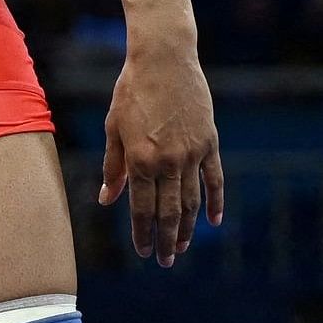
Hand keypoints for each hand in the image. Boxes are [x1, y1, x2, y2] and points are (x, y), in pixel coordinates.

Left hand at [99, 35, 223, 265]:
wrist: (164, 61)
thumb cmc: (130, 92)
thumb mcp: (113, 128)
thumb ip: (113, 167)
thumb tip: (107, 200)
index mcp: (140, 160)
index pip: (142, 207)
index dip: (142, 232)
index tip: (143, 251)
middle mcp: (168, 161)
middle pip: (170, 211)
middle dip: (166, 239)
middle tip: (165, 261)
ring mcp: (192, 154)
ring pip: (192, 201)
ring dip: (189, 228)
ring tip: (183, 248)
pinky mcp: (210, 143)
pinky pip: (214, 180)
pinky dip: (215, 202)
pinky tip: (213, 222)